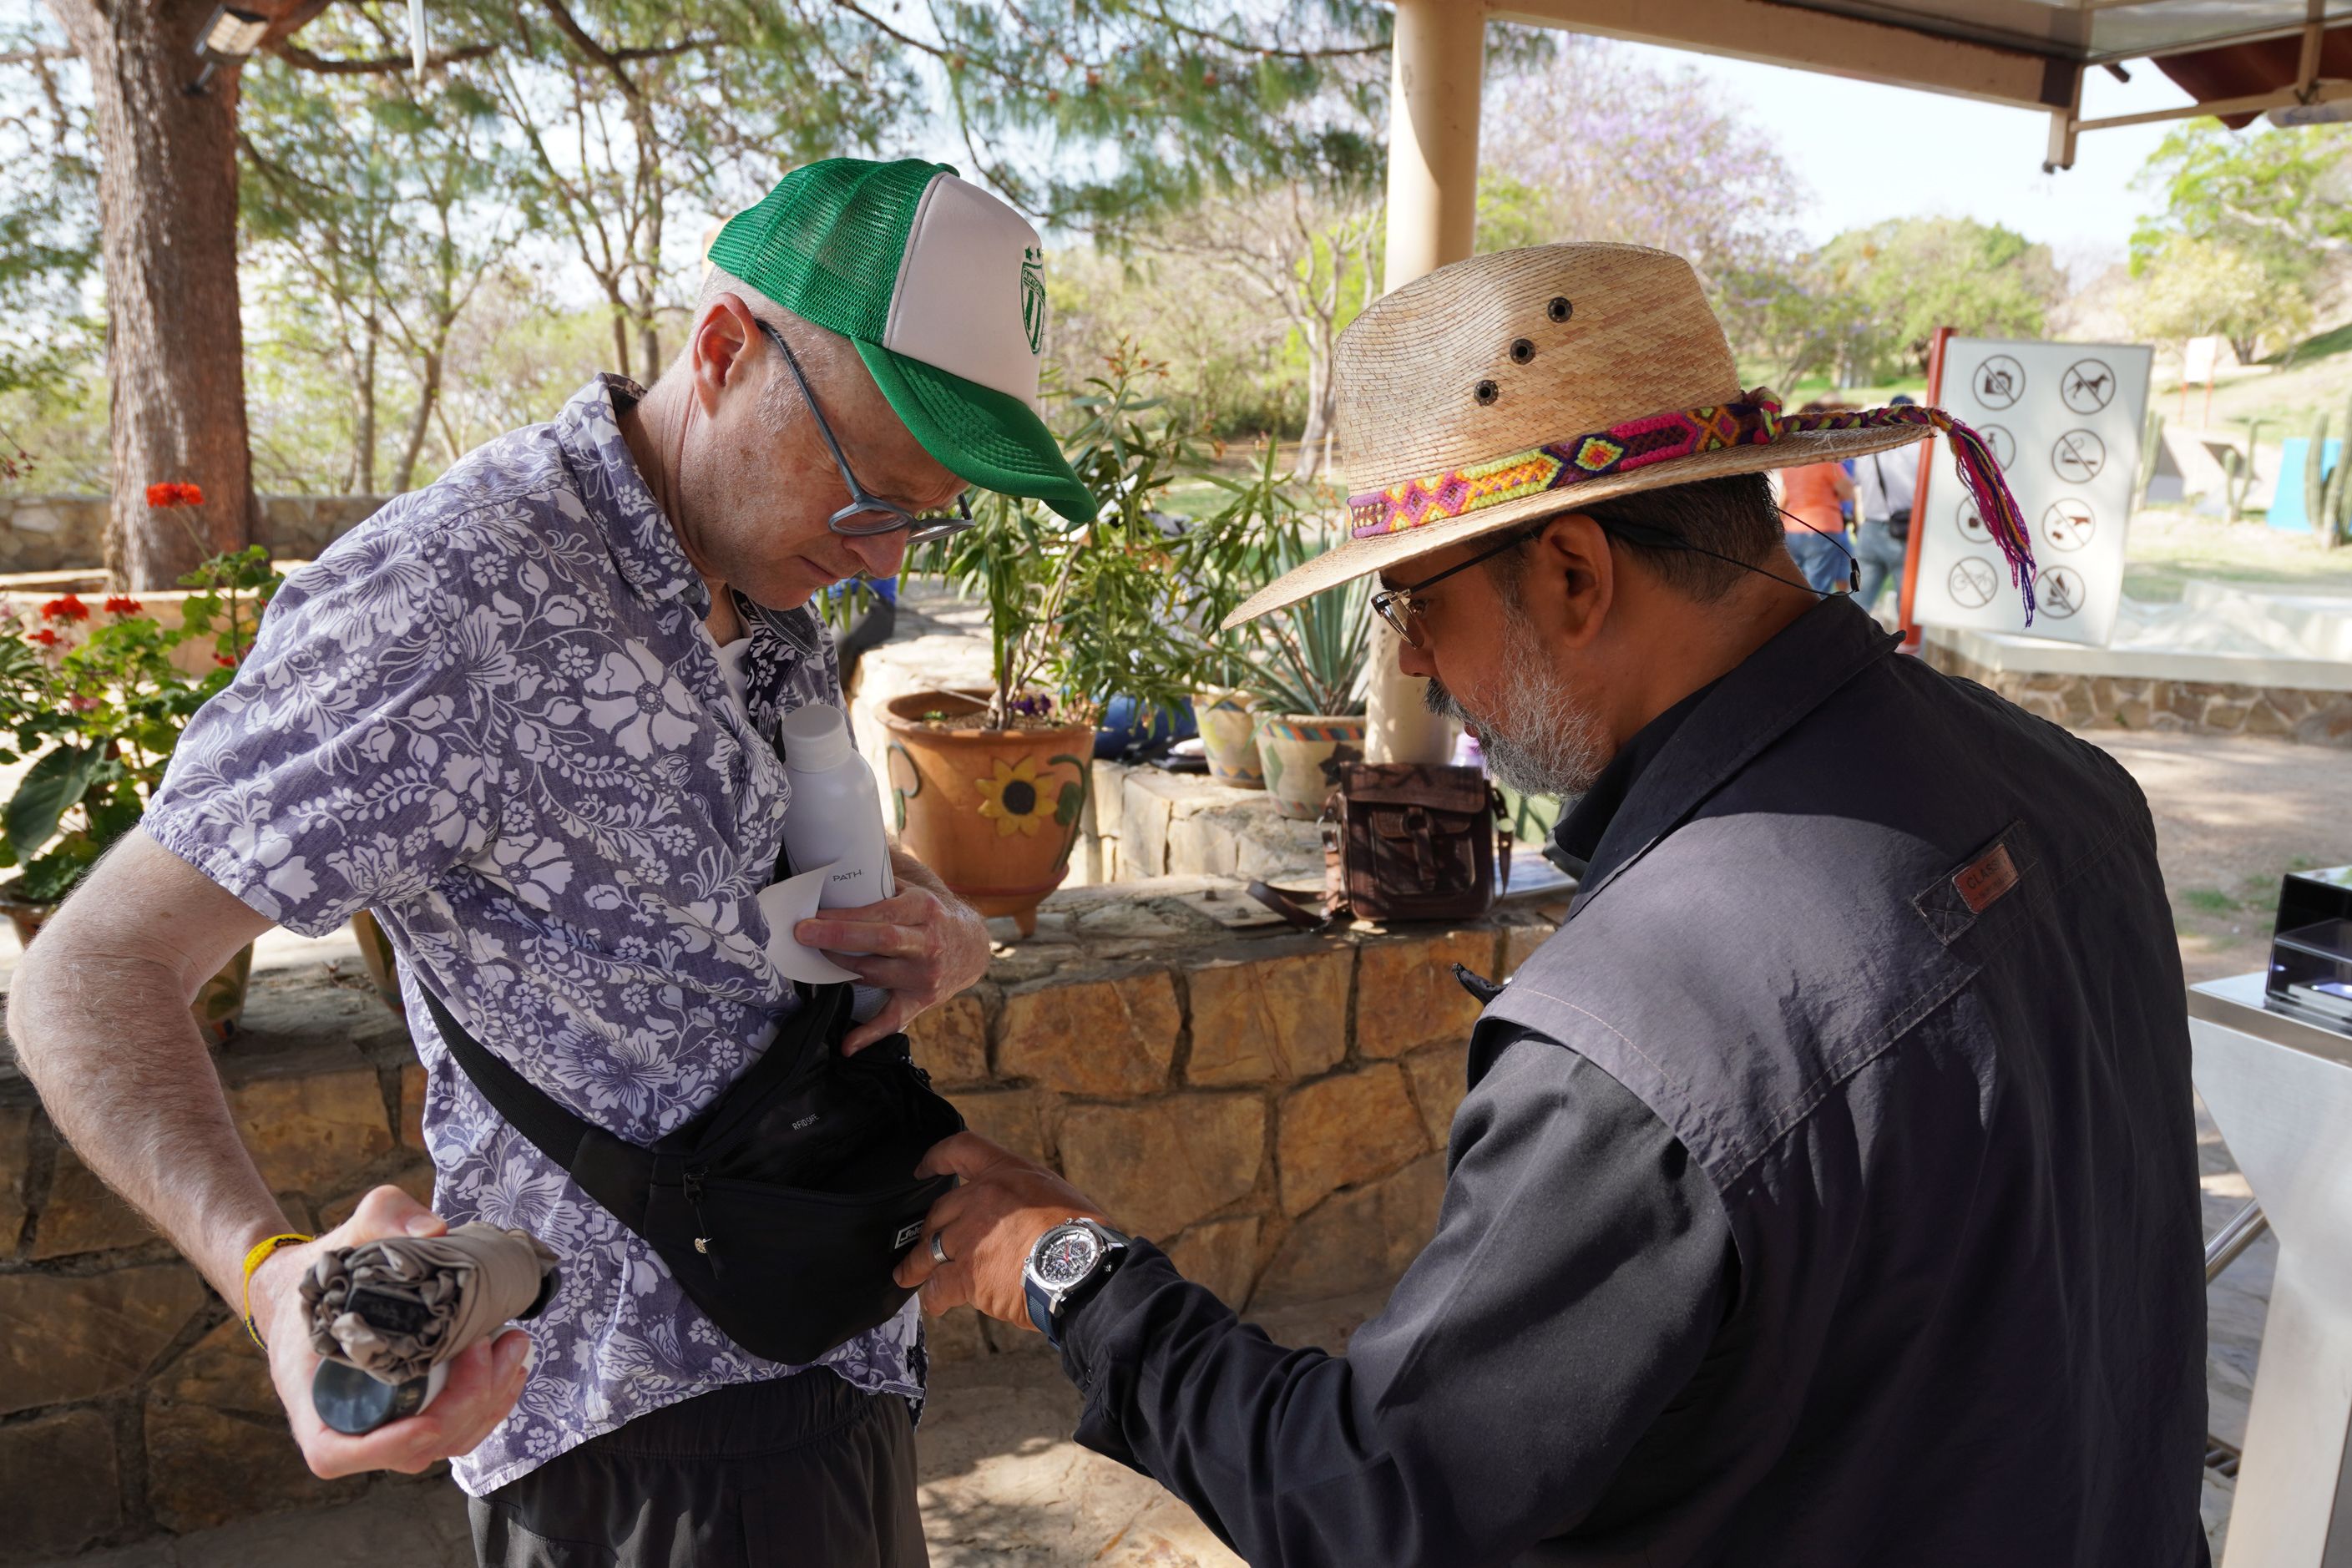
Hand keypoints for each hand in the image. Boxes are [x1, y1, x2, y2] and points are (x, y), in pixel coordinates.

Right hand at [246, 1185, 531, 1478]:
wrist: (305, 1291)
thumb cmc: (318, 1272)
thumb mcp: (345, 1235)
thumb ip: (382, 1216)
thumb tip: (433, 1231)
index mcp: (310, 1397)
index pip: (335, 1452)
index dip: (383, 1448)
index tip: (428, 1420)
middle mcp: (345, 1422)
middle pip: (409, 1450)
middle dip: (462, 1405)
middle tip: (492, 1345)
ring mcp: (381, 1422)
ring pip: (440, 1444)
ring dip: (486, 1405)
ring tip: (514, 1346)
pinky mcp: (410, 1412)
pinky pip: (452, 1430)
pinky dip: (488, 1405)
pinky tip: (513, 1366)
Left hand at [796, 875, 989, 1053]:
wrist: (973, 947)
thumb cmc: (932, 914)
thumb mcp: (915, 889)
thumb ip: (881, 878)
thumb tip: (841, 861)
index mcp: (924, 910)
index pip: (881, 912)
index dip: (845, 914)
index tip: (812, 914)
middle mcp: (928, 943)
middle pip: (881, 941)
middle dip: (838, 936)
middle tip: (802, 933)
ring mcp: (925, 975)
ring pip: (875, 974)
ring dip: (840, 968)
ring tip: (815, 959)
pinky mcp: (922, 1000)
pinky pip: (893, 1020)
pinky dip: (869, 1035)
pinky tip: (846, 1046)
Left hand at [891, 1132, 1111, 1326]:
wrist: (1081, 1268)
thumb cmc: (1080, 1234)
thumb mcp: (1055, 1196)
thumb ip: (1025, 1200)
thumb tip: (1019, 1220)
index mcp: (1006, 1174)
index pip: (961, 1149)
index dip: (936, 1157)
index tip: (923, 1169)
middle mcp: (981, 1198)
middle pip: (938, 1210)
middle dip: (928, 1230)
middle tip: (925, 1244)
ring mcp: (970, 1236)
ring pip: (928, 1249)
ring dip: (916, 1265)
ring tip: (908, 1276)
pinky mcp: (967, 1274)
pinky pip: (938, 1287)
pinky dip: (934, 1297)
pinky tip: (937, 1304)